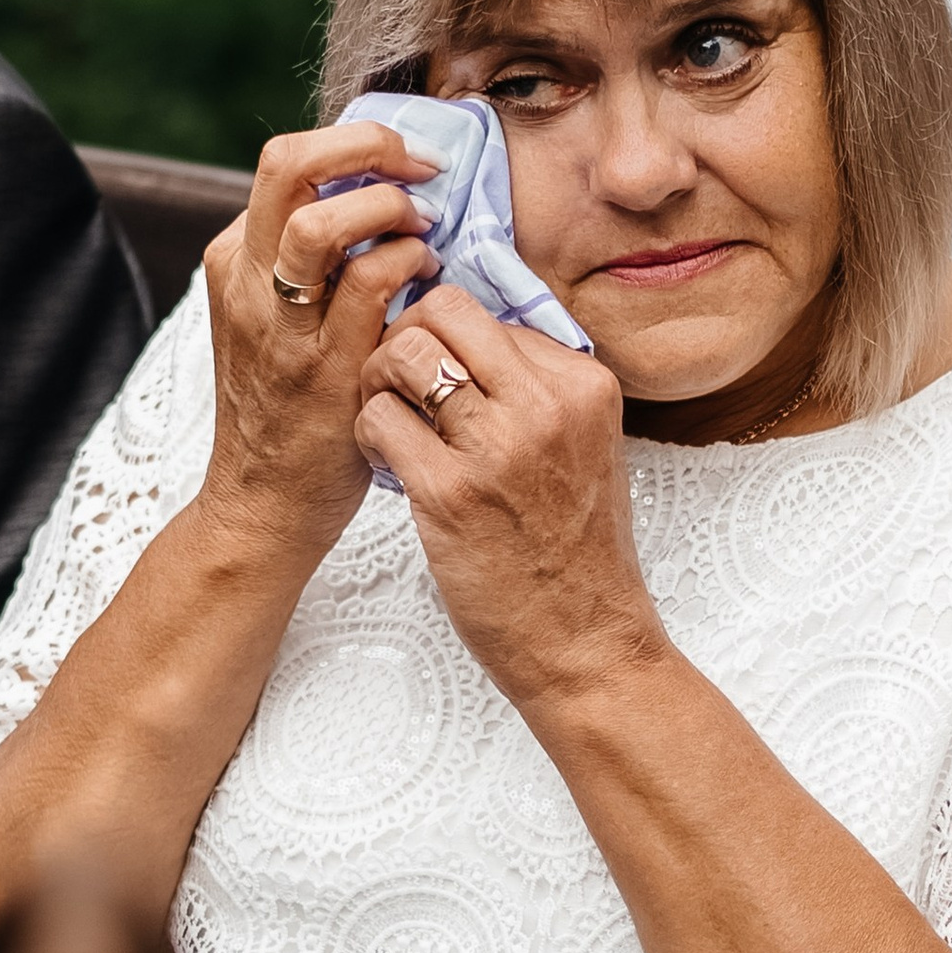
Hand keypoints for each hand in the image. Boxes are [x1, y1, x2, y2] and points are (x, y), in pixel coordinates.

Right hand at [198, 119, 438, 569]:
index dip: (354, 142)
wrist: (264, 504)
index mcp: (235, 260)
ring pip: (322, 222)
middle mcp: (248, 283)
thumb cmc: (289, 409)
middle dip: (368, 147)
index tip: (403, 160)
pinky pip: (367, 285)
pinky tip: (427, 277)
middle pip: (288, 165)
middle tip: (420, 168)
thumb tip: (383, 195)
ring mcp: (281, 326)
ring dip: (389, 209)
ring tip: (422, 226)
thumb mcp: (278, 321)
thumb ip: (312, 262)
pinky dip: (407, 263)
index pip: (286, 162)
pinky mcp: (322, 367)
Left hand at [356, 289, 663, 710]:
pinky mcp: (450, 493)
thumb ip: (537, 391)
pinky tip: (386, 465)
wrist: (585, 641)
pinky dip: (366, 434)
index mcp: (585, 384)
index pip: (488, 311)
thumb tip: (465, 342)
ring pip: (402, 354)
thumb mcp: (584, 448)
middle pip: (443, 311)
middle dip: (403, 337)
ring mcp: (498, 447)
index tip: (436, 378)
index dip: (445, 337)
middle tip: (396, 384)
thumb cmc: (575, 551)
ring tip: (388, 423)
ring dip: (376, 383)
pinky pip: (378, 419)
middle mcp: (546, 404)